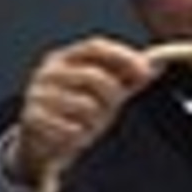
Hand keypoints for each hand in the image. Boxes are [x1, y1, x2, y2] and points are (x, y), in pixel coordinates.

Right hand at [8, 37, 156, 186]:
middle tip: (112, 108)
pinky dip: (80, 136)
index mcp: (65, 58)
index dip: (122, 55)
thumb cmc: (75, 113)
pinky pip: (72, 128)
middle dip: (113, 96)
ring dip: (95, 121)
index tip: (145, 70)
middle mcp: (48, 71)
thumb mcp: (104, 93)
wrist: (41, 146)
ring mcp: (38, 94)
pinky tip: (74, 135)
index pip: (95, 46)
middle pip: (95, 75)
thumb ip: (128, 78)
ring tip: (87, 124)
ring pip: (86, 106)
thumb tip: (159, 64)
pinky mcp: (33, 119)